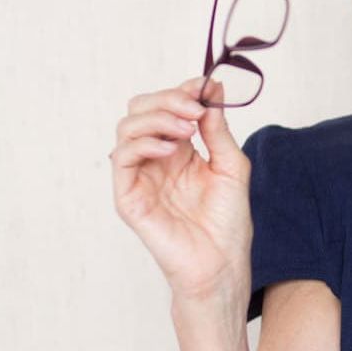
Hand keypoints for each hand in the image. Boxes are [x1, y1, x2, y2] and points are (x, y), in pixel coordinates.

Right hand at [110, 76, 252, 302]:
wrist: (222, 263)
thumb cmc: (228, 221)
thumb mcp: (230, 164)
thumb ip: (217, 128)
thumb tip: (211, 87)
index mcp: (179, 149)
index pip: (166, 106)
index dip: (182, 91)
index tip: (204, 87)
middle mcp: (155, 159)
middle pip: (140, 109)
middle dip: (167, 99)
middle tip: (194, 109)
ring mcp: (139, 177)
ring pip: (126, 127)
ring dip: (157, 118)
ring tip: (187, 130)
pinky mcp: (128, 197)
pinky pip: (121, 158)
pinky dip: (144, 144)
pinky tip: (172, 150)